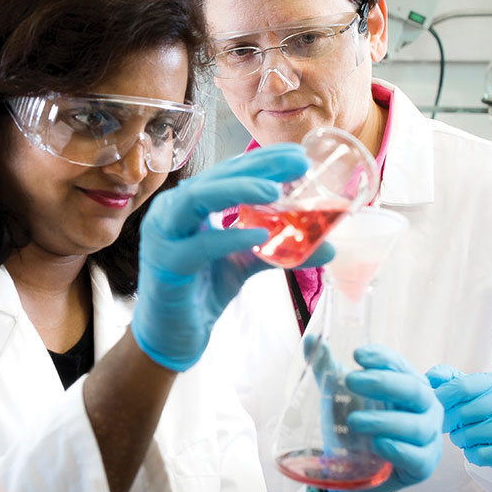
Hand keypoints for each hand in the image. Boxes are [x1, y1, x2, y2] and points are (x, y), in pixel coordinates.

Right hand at [132, 145, 333, 371]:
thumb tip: (328, 246)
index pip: (227, 171)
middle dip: (256, 167)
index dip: (262, 160)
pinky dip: (230, 238)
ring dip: (237, 190)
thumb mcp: (243, 262)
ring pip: (196, 199)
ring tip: (275, 191)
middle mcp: (171, 211)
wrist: (171, 336)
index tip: (299, 156)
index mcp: (188, 204)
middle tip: (297, 164)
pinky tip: (260, 235)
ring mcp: (163, 236)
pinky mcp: (165, 265)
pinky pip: (199, 246)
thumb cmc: (200, 290)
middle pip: (214, 177)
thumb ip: (276, 249)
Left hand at [314, 343, 443, 491]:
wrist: (358, 474)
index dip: (381, 357)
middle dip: (383, 383)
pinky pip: (417, 457)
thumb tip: (313, 339)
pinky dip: (398, 450)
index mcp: (406, 384)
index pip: (399, 364)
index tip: (356, 354)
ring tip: (353, 421)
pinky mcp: (423, 466)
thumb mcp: (339, 397)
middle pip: (413, 390)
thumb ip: (327, 369)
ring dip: (383, 421)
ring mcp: (428, 438)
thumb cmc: (356, 427)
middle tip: (351, 381)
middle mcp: (424, 407)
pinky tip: (378, 445)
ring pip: (416, 426)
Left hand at [425, 365, 491, 470]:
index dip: (442, 398)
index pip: (461, 387)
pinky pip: (480, 455)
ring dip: (459, 437)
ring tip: (462, 433)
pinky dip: (471, 453)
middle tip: (448, 423)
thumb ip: (444, 376)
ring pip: (470, 436)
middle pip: (464, 414)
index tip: (435, 405)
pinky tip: (475, 446)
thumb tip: (429, 378)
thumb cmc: (478, 403)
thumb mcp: (463, 384)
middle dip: (449, 421)